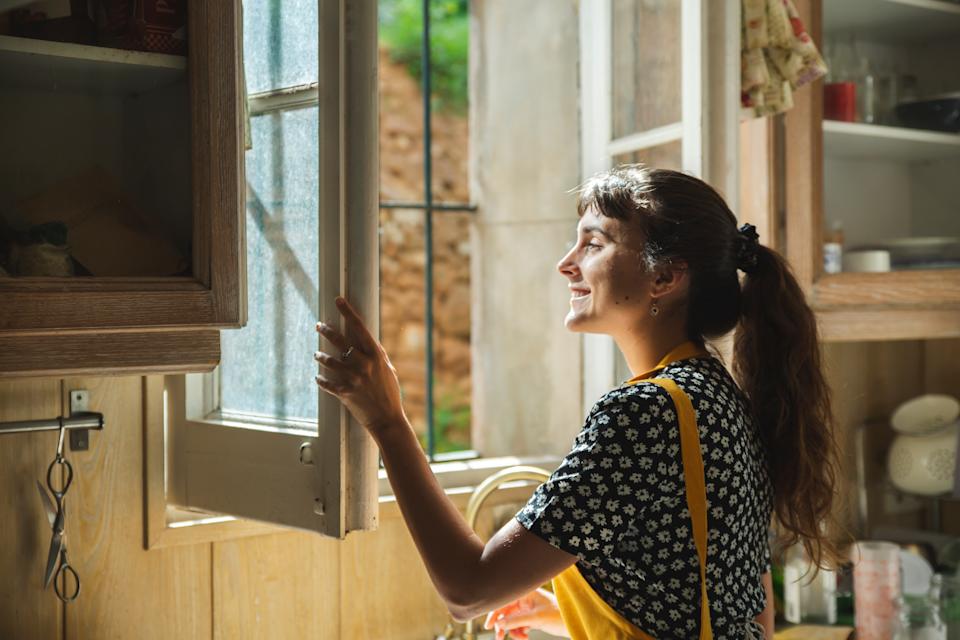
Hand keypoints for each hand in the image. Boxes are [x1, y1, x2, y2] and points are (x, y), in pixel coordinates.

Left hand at [314, 296, 407, 438]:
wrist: (387, 418)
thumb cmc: (389, 393)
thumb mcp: (387, 369)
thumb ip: (376, 355)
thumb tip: (368, 341)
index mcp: (376, 355)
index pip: (359, 328)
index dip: (348, 312)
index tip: (338, 300)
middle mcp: (364, 364)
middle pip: (339, 341)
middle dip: (326, 331)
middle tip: (318, 325)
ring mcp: (353, 378)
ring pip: (328, 361)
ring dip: (320, 356)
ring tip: (317, 354)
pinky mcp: (345, 392)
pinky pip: (326, 383)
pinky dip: (321, 379)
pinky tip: (318, 377)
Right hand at [484, 588, 568, 639]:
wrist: (574, 623)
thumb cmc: (558, 615)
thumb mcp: (536, 618)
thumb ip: (516, 620)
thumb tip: (498, 624)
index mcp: (526, 592)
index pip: (504, 600)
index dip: (495, 612)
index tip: (489, 625)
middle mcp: (524, 598)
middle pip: (506, 612)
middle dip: (503, 625)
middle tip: (499, 638)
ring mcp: (527, 608)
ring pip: (511, 621)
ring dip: (513, 631)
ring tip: (521, 638)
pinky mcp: (531, 618)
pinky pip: (518, 626)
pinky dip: (519, 632)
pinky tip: (525, 637)